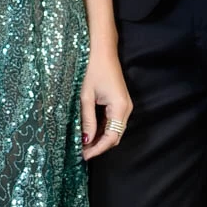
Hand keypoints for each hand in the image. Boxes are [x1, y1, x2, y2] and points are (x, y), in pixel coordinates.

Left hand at [79, 45, 132, 161]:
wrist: (102, 51)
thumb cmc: (92, 69)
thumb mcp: (86, 96)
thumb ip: (87, 120)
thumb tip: (86, 140)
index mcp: (120, 107)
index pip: (111, 137)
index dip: (98, 149)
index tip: (84, 156)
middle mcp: (126, 109)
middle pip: (115, 136)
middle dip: (99, 146)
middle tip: (81, 152)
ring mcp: (124, 106)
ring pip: (114, 131)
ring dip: (100, 139)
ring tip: (83, 145)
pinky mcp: (119, 103)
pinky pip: (112, 122)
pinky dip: (102, 130)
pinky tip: (89, 133)